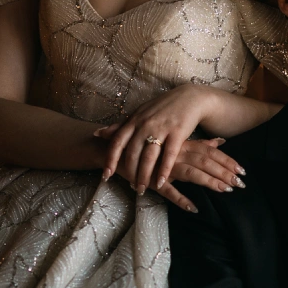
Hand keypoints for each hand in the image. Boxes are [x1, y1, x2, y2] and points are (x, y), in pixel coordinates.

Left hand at [94, 84, 243, 195]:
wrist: (189, 98)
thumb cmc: (161, 108)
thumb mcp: (139, 114)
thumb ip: (120, 126)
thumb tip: (97, 134)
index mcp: (134, 121)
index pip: (117, 142)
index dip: (110, 160)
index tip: (105, 176)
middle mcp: (145, 124)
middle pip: (133, 153)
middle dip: (130, 172)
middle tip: (130, 187)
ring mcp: (161, 128)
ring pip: (149, 157)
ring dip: (144, 176)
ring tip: (142, 189)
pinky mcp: (177, 132)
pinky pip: (169, 155)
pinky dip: (164, 170)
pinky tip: (161, 183)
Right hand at [132, 137, 240, 213]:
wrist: (116, 149)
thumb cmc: (149, 146)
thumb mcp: (176, 143)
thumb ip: (199, 143)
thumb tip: (221, 142)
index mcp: (182, 145)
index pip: (209, 152)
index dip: (226, 161)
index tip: (242, 170)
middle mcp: (176, 154)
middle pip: (205, 162)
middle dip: (224, 172)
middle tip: (241, 184)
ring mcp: (164, 167)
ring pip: (191, 173)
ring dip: (209, 182)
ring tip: (225, 190)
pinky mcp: (152, 181)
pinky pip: (168, 191)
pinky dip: (181, 199)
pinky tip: (193, 208)